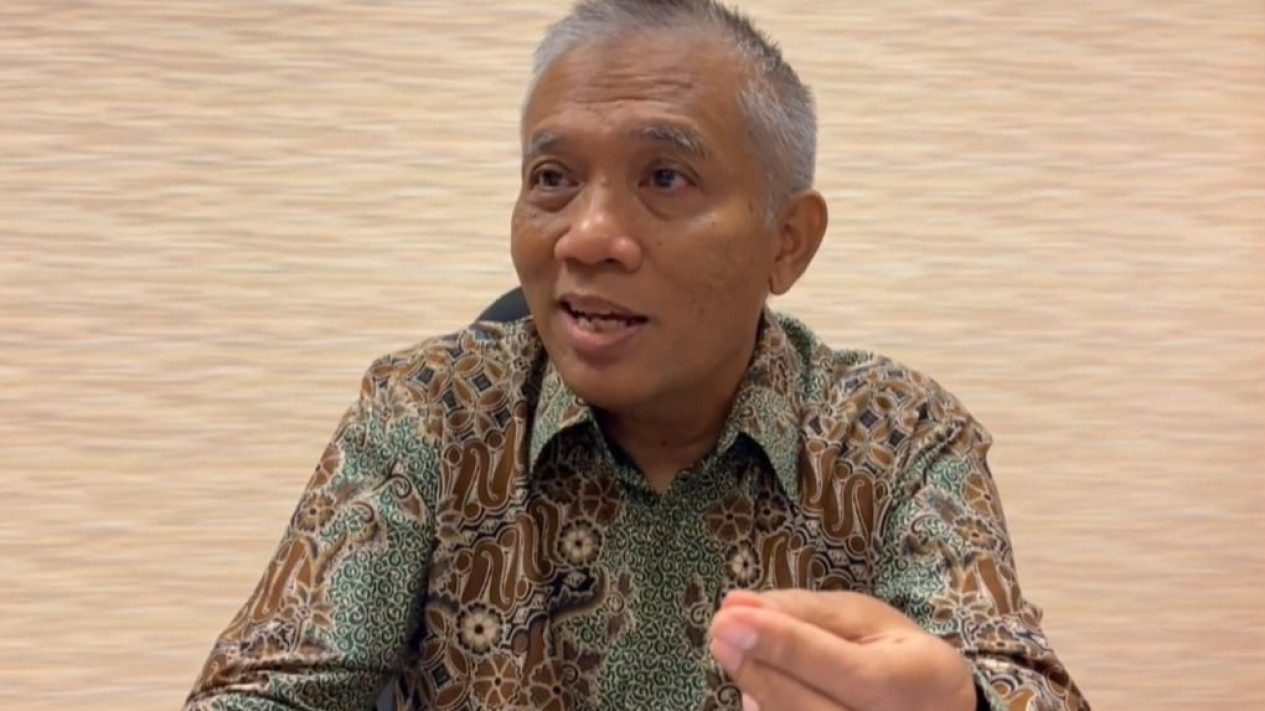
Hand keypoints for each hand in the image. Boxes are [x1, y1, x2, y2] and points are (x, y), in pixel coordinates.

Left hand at [708, 589, 976, 710]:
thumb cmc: (897, 658)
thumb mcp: (865, 619)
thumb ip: (803, 613)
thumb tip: (738, 604)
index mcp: (919, 681)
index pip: (851, 672)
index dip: (788, 647)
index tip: (732, 617)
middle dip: (761, 670)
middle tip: (720, 629)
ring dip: (759, 692)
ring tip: (736, 651)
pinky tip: (758, 688)